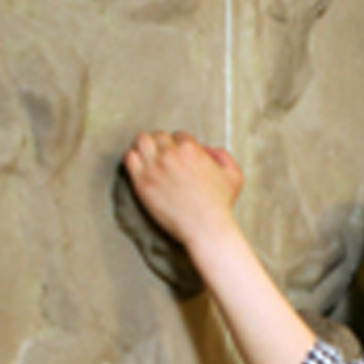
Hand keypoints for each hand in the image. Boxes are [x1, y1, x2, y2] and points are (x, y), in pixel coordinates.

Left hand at [123, 132, 243, 251]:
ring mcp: (154, 166)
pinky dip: (133, 159)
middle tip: (162, 160)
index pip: (177, 136)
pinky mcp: (141, 181)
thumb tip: (207, 149)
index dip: (178, 147)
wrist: (206, 228)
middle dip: (161, 146)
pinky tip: (139, 169)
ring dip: (144, 148)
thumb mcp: (234, 176)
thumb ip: (223, 156)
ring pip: (140, 141)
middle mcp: (170, 153)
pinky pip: (129, 158)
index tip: (178, 158)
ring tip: (148, 161)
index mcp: (191, 148)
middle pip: (158, 136)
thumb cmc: (221, 205)